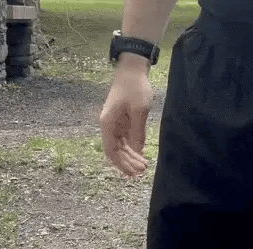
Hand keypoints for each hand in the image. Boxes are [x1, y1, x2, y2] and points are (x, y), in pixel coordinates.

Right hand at [100, 56, 152, 176]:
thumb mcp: (139, 110)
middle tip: (143, 171)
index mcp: (108, 123)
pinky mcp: (122, 122)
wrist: (132, 70)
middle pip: (115, 152)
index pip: (111, 151)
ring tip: (144, 166)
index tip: (133, 173)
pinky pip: (125, 141)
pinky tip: (141, 156)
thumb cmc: (135, 88)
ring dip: (131, 158)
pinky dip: (132, 149)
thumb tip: (137, 151)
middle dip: (128, 163)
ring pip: (121, 148)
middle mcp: (108, 126)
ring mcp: (115, 124)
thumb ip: (138, 132)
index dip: (121, 164)